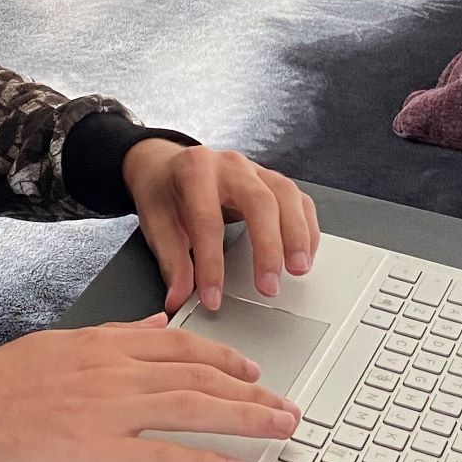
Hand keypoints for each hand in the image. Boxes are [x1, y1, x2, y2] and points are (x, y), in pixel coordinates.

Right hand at [0, 315, 300, 461]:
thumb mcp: (60, 342)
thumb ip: (112, 335)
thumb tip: (154, 325)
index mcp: (105, 343)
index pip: (182, 345)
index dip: (226, 357)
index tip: (253, 371)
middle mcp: (115, 371)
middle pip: (200, 376)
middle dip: (252, 391)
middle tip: (286, 406)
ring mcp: (109, 412)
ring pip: (194, 409)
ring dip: (245, 420)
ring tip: (280, 430)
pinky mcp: (98, 452)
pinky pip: (164, 458)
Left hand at [121, 140, 322, 313]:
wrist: (166, 164)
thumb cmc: (163, 190)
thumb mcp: (156, 223)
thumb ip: (172, 261)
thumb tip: (179, 297)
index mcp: (195, 170)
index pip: (207, 221)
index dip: (211, 264)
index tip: (212, 298)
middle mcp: (230, 165)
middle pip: (259, 201)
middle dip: (268, 247)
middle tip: (269, 286)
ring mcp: (255, 170)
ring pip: (287, 196)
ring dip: (296, 235)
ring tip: (298, 270)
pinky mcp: (272, 181)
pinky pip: (299, 200)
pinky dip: (306, 227)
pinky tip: (305, 254)